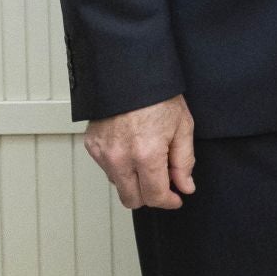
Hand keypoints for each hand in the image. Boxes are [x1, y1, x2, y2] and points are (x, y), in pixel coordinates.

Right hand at [84, 94, 194, 209]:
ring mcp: (102, 153)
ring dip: (134, 182)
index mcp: (146, 154)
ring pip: (118, 185)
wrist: (130, 74)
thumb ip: (184, 161)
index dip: (169, 201)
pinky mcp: (92, 146)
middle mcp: (120, 158)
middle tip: (164, 183)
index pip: (155, 195)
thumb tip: (185, 186)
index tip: (177, 198)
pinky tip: (133, 150)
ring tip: (149, 160)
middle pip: (132, 199)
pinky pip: (107, 168)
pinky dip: (121, 166)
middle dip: (150, 196)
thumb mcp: (183, 127)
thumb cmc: (158, 96)